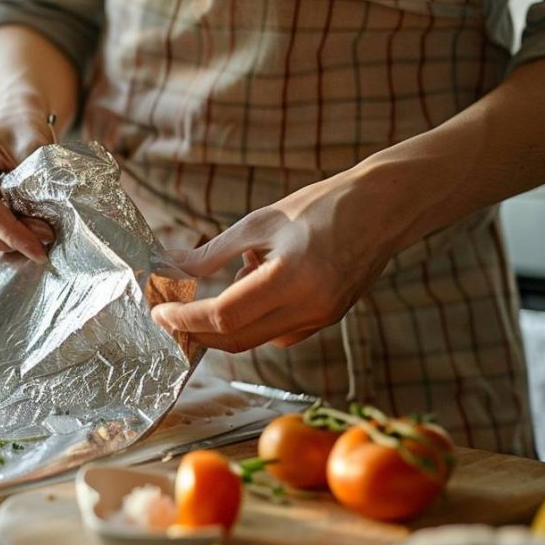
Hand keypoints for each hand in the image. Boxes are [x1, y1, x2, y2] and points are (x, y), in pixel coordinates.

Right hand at [0, 98, 56, 261]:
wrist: (17, 120)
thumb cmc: (25, 127)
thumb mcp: (36, 146)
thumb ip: (36, 184)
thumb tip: (42, 230)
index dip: (10, 233)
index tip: (39, 248)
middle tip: (37, 244)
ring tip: (36, 239)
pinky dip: (0, 240)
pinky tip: (26, 238)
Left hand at [152, 175, 403, 351]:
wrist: (385, 208)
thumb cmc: (322, 205)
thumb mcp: (260, 222)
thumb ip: (214, 252)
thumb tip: (171, 265)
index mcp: (292, 279)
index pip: (224, 316)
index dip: (185, 318)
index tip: (159, 312)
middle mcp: (309, 308)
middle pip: (236, 339)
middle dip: (197, 330)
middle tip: (172, 310)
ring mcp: (321, 319)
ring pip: (256, 339)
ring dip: (227, 321)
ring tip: (236, 275)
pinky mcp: (327, 320)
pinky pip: (278, 333)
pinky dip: (255, 318)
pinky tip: (261, 281)